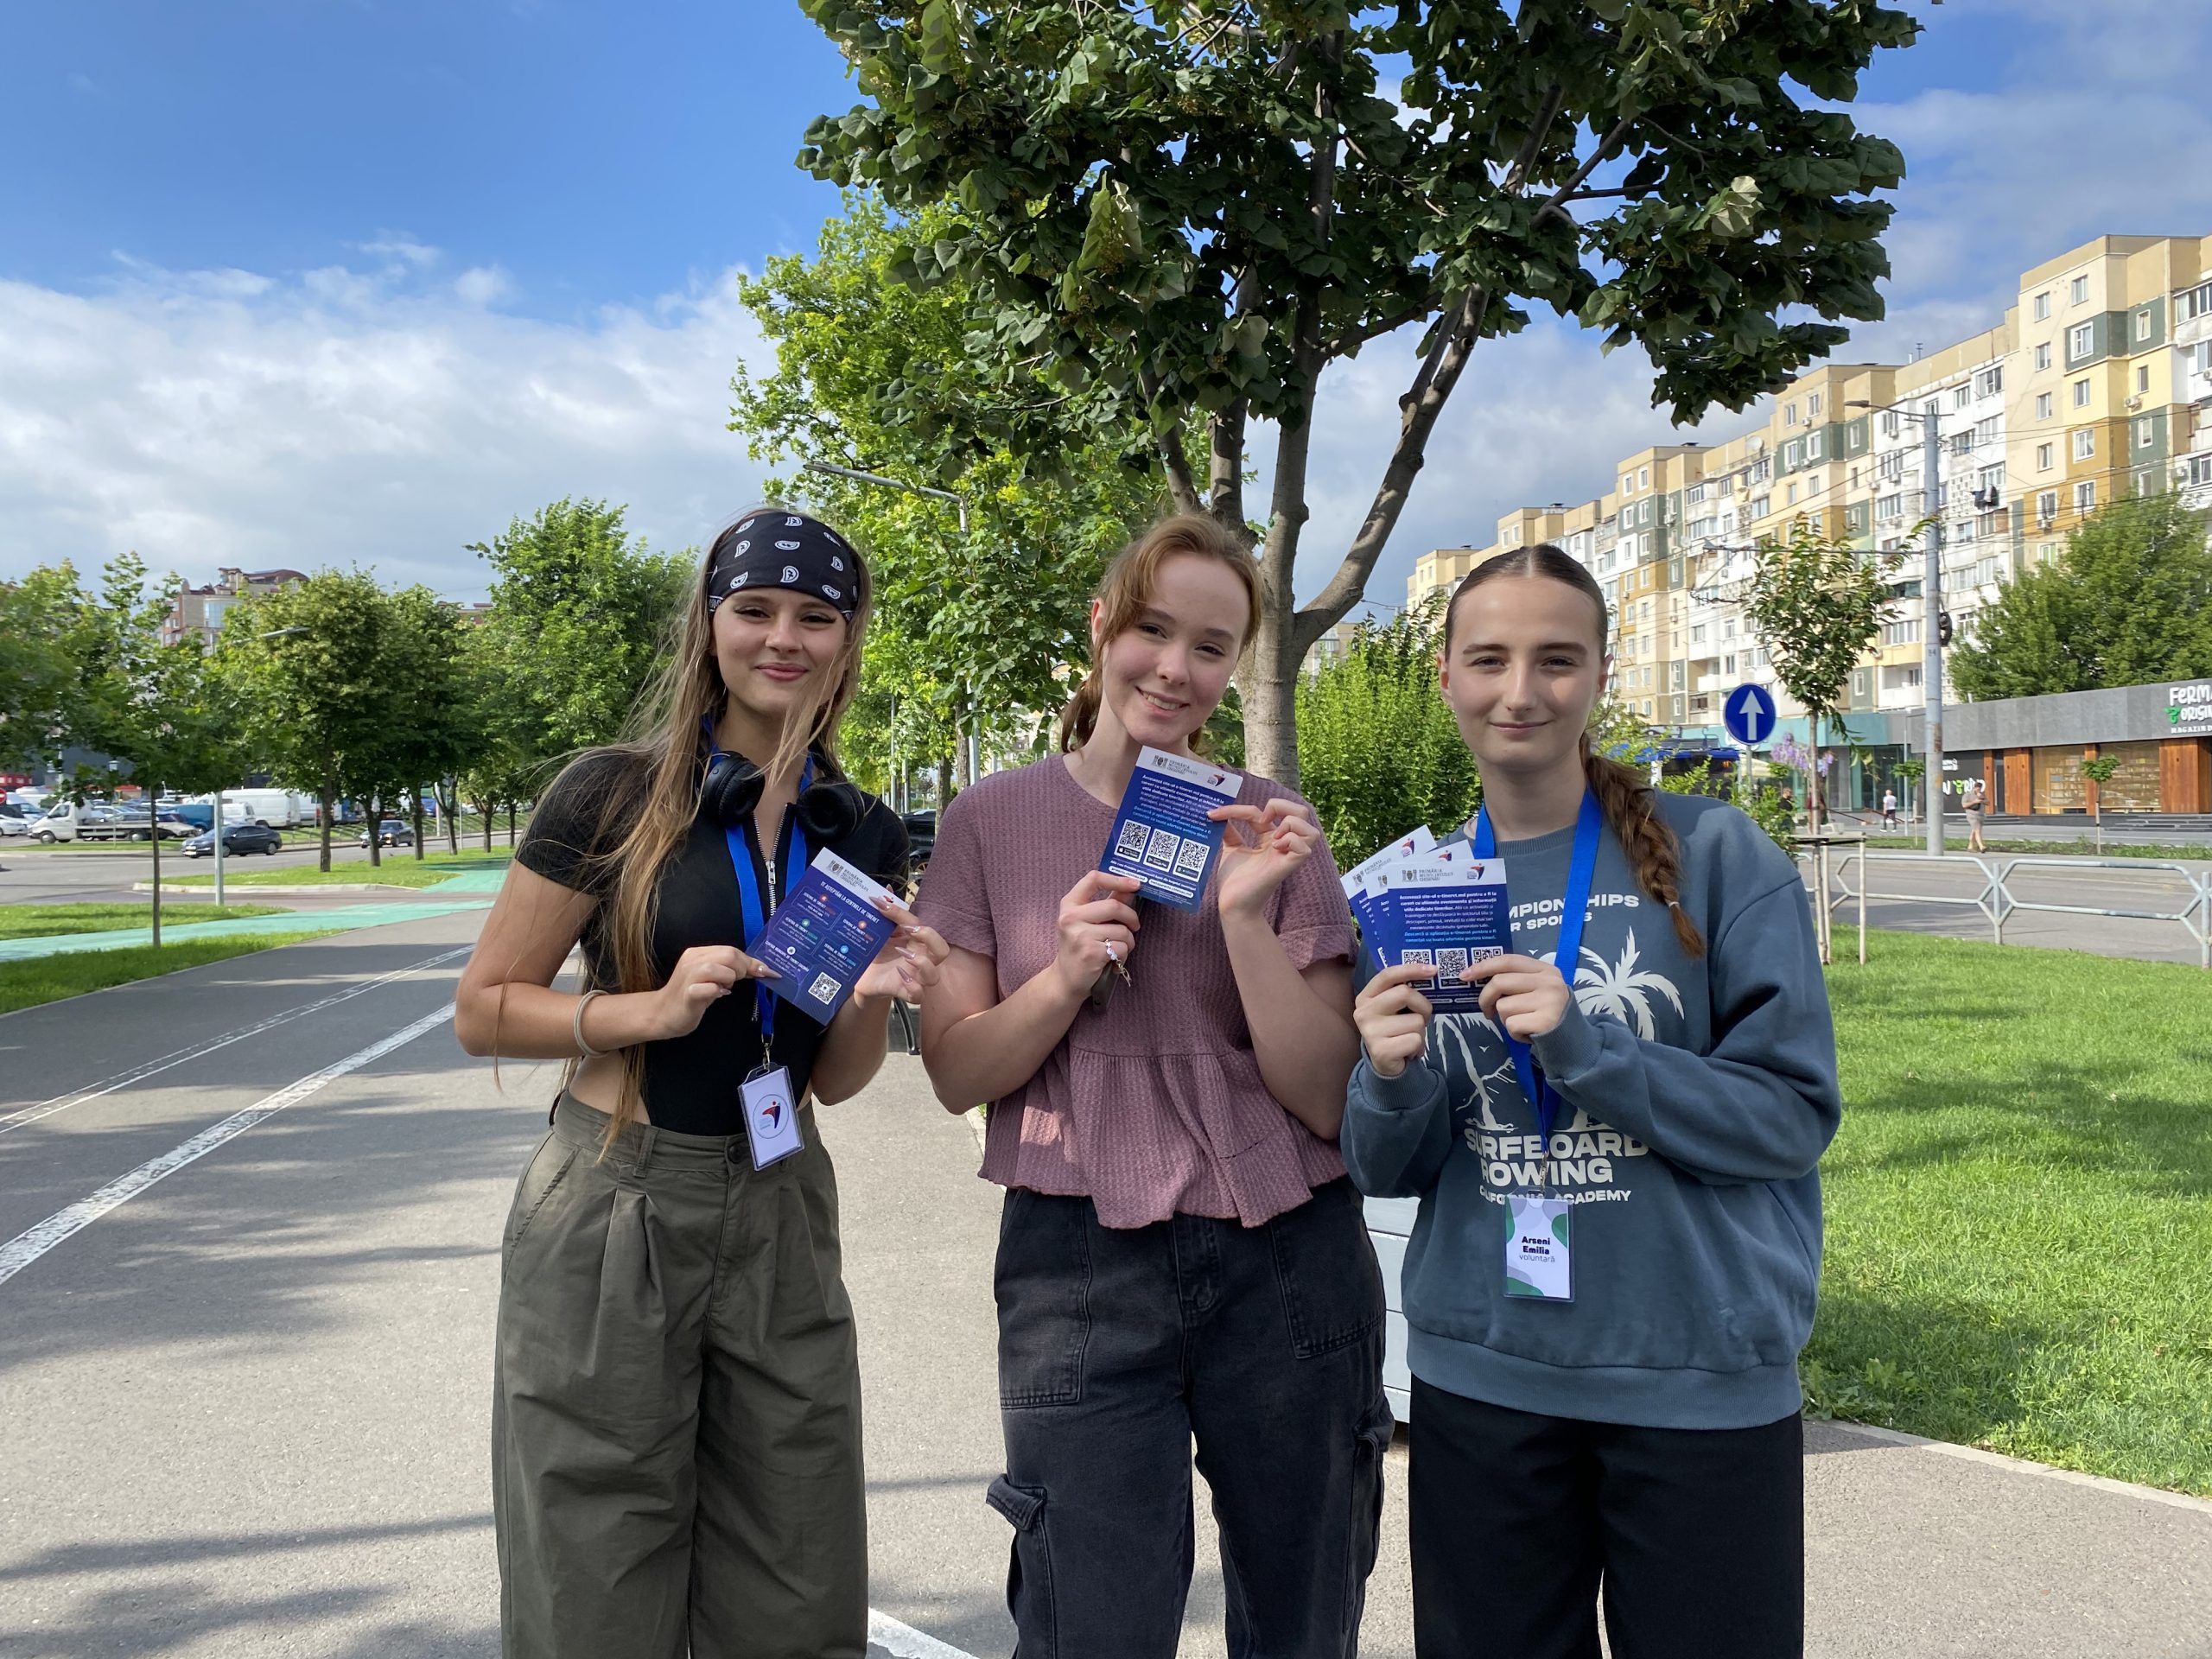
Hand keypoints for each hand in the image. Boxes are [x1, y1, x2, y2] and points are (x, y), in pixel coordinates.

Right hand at [652, 944, 776, 1039]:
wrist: (662, 1014)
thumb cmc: (690, 997)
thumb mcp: (712, 980)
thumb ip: (730, 971)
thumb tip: (759, 969)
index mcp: (699, 954)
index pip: (731, 950)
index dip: (752, 962)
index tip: (769, 972)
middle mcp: (692, 960)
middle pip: (728, 955)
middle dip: (742, 969)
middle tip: (737, 983)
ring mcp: (687, 976)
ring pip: (717, 968)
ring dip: (729, 979)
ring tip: (724, 989)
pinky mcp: (687, 994)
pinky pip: (706, 988)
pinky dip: (716, 991)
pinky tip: (717, 995)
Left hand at [853, 899, 950, 1007]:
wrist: (860, 978)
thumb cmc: (875, 953)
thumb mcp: (877, 932)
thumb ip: (884, 913)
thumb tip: (885, 888)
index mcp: (914, 941)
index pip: (917, 924)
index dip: (900, 913)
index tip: (880, 905)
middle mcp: (919, 958)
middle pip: (942, 950)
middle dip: (930, 938)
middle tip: (911, 932)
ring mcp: (914, 977)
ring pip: (934, 975)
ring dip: (922, 964)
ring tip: (903, 955)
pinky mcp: (904, 992)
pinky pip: (919, 995)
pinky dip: (913, 986)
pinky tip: (901, 975)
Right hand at [1050, 870, 1141, 1001]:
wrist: (1065, 980)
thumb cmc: (1079, 948)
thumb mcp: (1087, 922)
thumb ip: (1106, 904)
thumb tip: (1130, 888)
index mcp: (1069, 904)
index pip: (1093, 879)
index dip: (1117, 879)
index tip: (1136, 884)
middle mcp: (1070, 917)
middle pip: (1114, 906)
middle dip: (1131, 917)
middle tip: (1134, 926)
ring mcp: (1079, 935)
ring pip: (1122, 930)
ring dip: (1129, 942)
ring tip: (1118, 949)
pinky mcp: (1090, 953)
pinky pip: (1121, 947)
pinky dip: (1124, 955)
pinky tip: (1113, 962)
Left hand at [1210, 798, 1321, 918]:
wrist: (1231, 904)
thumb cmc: (1233, 881)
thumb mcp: (1231, 848)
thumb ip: (1229, 830)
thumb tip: (1218, 814)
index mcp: (1270, 838)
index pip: (1267, 811)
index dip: (1240, 808)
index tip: (1215, 815)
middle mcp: (1283, 845)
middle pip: (1302, 813)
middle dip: (1282, 805)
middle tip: (1262, 819)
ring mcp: (1288, 857)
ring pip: (1311, 830)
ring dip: (1290, 825)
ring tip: (1272, 837)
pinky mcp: (1287, 867)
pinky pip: (1304, 847)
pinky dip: (1290, 841)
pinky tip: (1275, 848)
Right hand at [1354, 961, 1436, 1079]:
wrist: (1386, 1063)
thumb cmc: (1394, 1030)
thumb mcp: (1393, 1008)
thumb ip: (1403, 991)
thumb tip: (1430, 973)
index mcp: (1366, 997)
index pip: (1388, 975)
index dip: (1411, 969)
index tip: (1433, 970)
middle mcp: (1363, 1012)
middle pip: (1405, 993)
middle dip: (1423, 1006)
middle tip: (1422, 1018)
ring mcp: (1370, 1031)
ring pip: (1415, 1020)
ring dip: (1421, 1031)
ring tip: (1409, 1038)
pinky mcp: (1381, 1050)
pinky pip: (1415, 1040)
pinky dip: (1418, 1046)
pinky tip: (1408, 1051)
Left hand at [1465, 953, 1570, 1041]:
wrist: (1572, 1040)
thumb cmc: (1545, 1013)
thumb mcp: (1536, 989)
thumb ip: (1514, 980)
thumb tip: (1475, 976)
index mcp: (1545, 970)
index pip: (1508, 960)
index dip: (1484, 966)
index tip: (1465, 975)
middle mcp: (1549, 982)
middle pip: (1500, 982)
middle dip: (1486, 999)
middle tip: (1488, 1012)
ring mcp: (1549, 1001)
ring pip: (1503, 1007)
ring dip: (1505, 1020)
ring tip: (1522, 1022)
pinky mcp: (1546, 1021)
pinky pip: (1511, 1025)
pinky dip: (1514, 1033)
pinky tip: (1527, 1033)